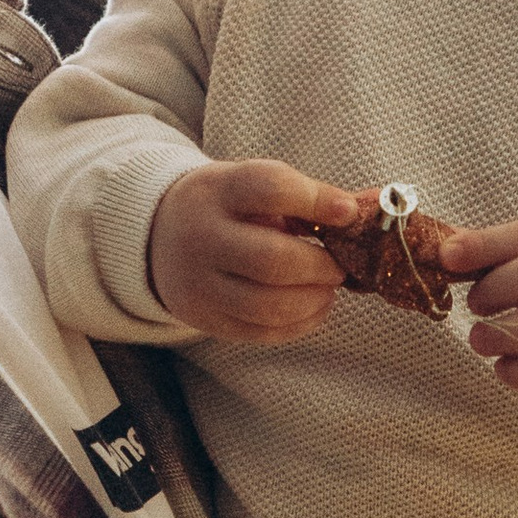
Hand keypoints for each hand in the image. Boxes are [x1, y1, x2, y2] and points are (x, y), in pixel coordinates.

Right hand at [148, 158, 360, 344]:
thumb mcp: (249, 185)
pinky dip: (302, 323)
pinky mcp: (206, 319)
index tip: (348, 212)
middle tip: (338, 265)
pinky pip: (262, 332)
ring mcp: (199, 285)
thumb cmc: (224, 207)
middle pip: (271, 260)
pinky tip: (315, 307)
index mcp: (217, 192)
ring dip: (314, 299)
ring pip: (268, 305)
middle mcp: (201, 238)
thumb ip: (301, 196)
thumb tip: (360, 212)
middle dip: (320, 267)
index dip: (316, 200)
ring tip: (327, 287)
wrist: (157, 236)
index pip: (269, 189)